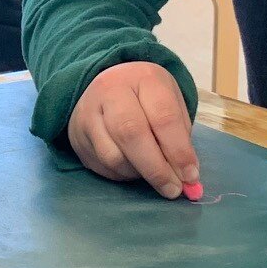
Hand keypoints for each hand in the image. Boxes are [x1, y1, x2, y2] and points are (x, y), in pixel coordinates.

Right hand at [66, 61, 198, 199]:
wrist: (106, 85)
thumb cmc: (147, 98)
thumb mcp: (170, 103)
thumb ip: (180, 138)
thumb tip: (186, 177)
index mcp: (144, 78)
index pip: (163, 117)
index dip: (178, 151)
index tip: (190, 176)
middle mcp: (111, 90)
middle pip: (131, 134)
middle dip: (155, 169)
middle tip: (172, 189)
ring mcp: (88, 111)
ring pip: (113, 155)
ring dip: (137, 173)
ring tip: (152, 175)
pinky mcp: (76, 133)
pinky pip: (101, 164)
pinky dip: (122, 174)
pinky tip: (132, 168)